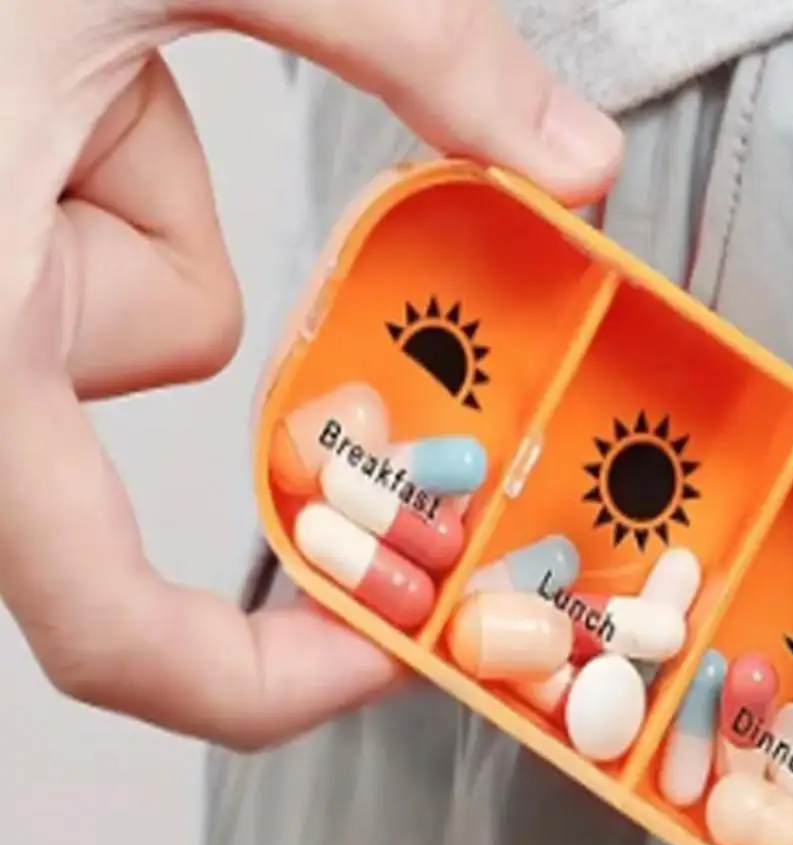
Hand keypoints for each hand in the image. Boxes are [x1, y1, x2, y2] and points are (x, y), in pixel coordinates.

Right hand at [0, 0, 622, 749]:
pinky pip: (99, 263)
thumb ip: (409, 44)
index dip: (254, 681)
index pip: (107, 634)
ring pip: (145, 326)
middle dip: (237, 351)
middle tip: (347, 333)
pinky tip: (60, 91)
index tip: (382, 647)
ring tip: (94, 81)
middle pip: (153, 460)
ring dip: (160, 219)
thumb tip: (579, 159)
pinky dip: (117, 188)